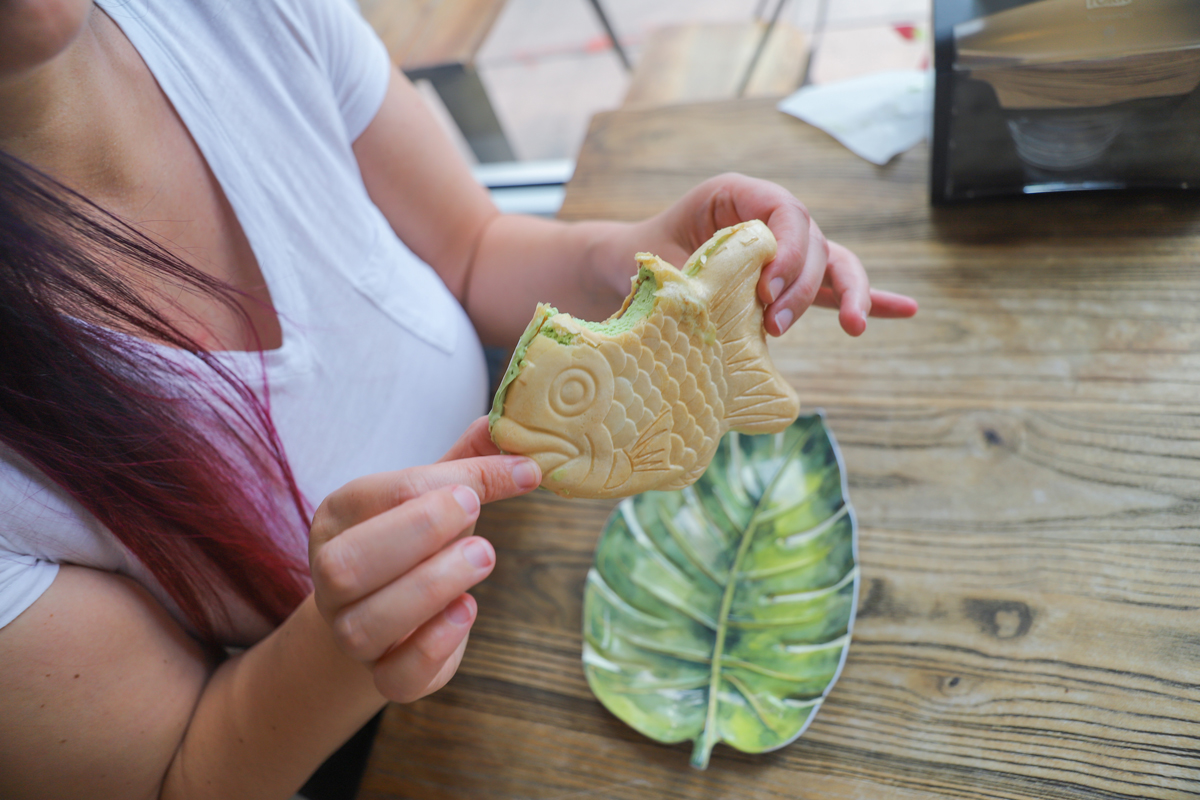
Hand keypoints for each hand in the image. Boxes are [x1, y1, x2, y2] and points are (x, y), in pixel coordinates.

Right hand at [308, 418, 539, 702]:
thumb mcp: (435, 491)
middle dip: (418, 534)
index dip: (453, 480)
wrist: (387, 605)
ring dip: (431, 588)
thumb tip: (506, 422)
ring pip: (367, 623)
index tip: (518, 472)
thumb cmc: (412, 536)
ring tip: (484, 556)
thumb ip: (467, 462)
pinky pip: (395, 675)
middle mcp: (331, 576)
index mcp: (340, 515)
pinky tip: (467, 611)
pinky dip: (434, 646)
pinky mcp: (383, 674)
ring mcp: (351, 631)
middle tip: (478, 516)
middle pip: (348, 564)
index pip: (384, 493)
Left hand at [632, 173, 917, 336]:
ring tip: (853, 328)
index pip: (786, 212)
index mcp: (738, 195)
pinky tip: (903, 310)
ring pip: (833, 263)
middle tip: (775, 325)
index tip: (765, 294)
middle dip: (804, 285)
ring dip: (848, 295)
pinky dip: (868, 298)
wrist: (624, 267)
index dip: (788, 252)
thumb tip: (725, 308)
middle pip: (813, 241)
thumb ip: (702, 275)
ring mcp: (785, 248)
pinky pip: (834, 286)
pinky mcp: (790, 281)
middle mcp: (768, 216)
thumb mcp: (663, 261)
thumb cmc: (641, 258)